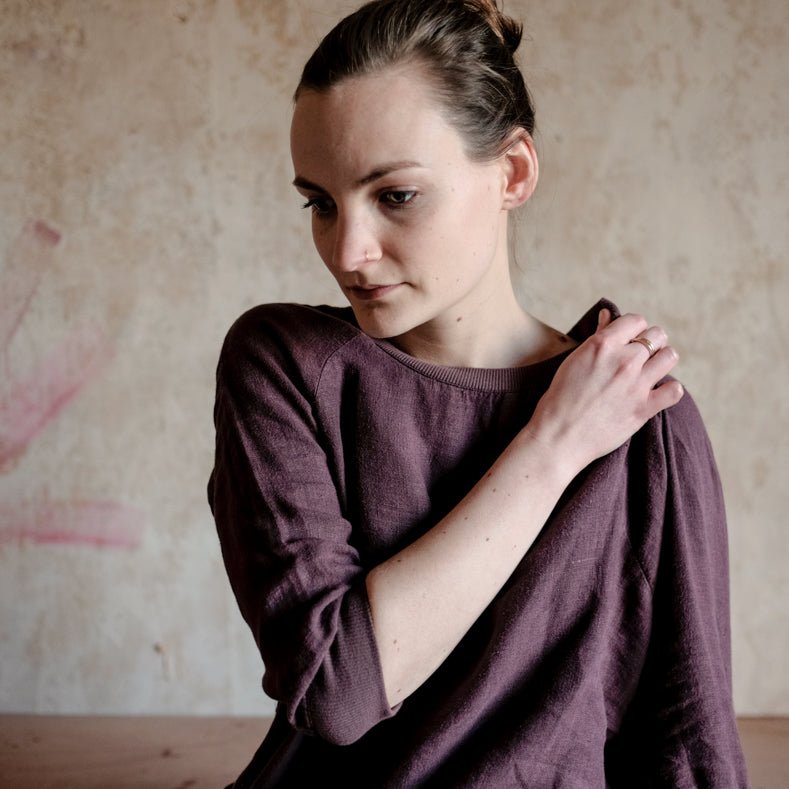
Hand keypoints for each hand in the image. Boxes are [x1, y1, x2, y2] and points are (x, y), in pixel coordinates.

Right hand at [524, 309, 683, 472]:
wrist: (558, 437)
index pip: (635, 320)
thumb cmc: (559, 399)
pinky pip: (675, 391)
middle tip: (641, 355)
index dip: (634, 329)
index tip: (629, 339)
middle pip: (657, 335)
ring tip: (651, 370)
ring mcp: (636, 384)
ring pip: (670, 356)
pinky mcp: (644, 408)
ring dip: (662, 360)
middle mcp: (623, 360)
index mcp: (603, 345)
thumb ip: (597, 338)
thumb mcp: (574, 361)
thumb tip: (608, 316)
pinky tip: (658, 393)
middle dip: (650, 342)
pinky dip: (670, 391)